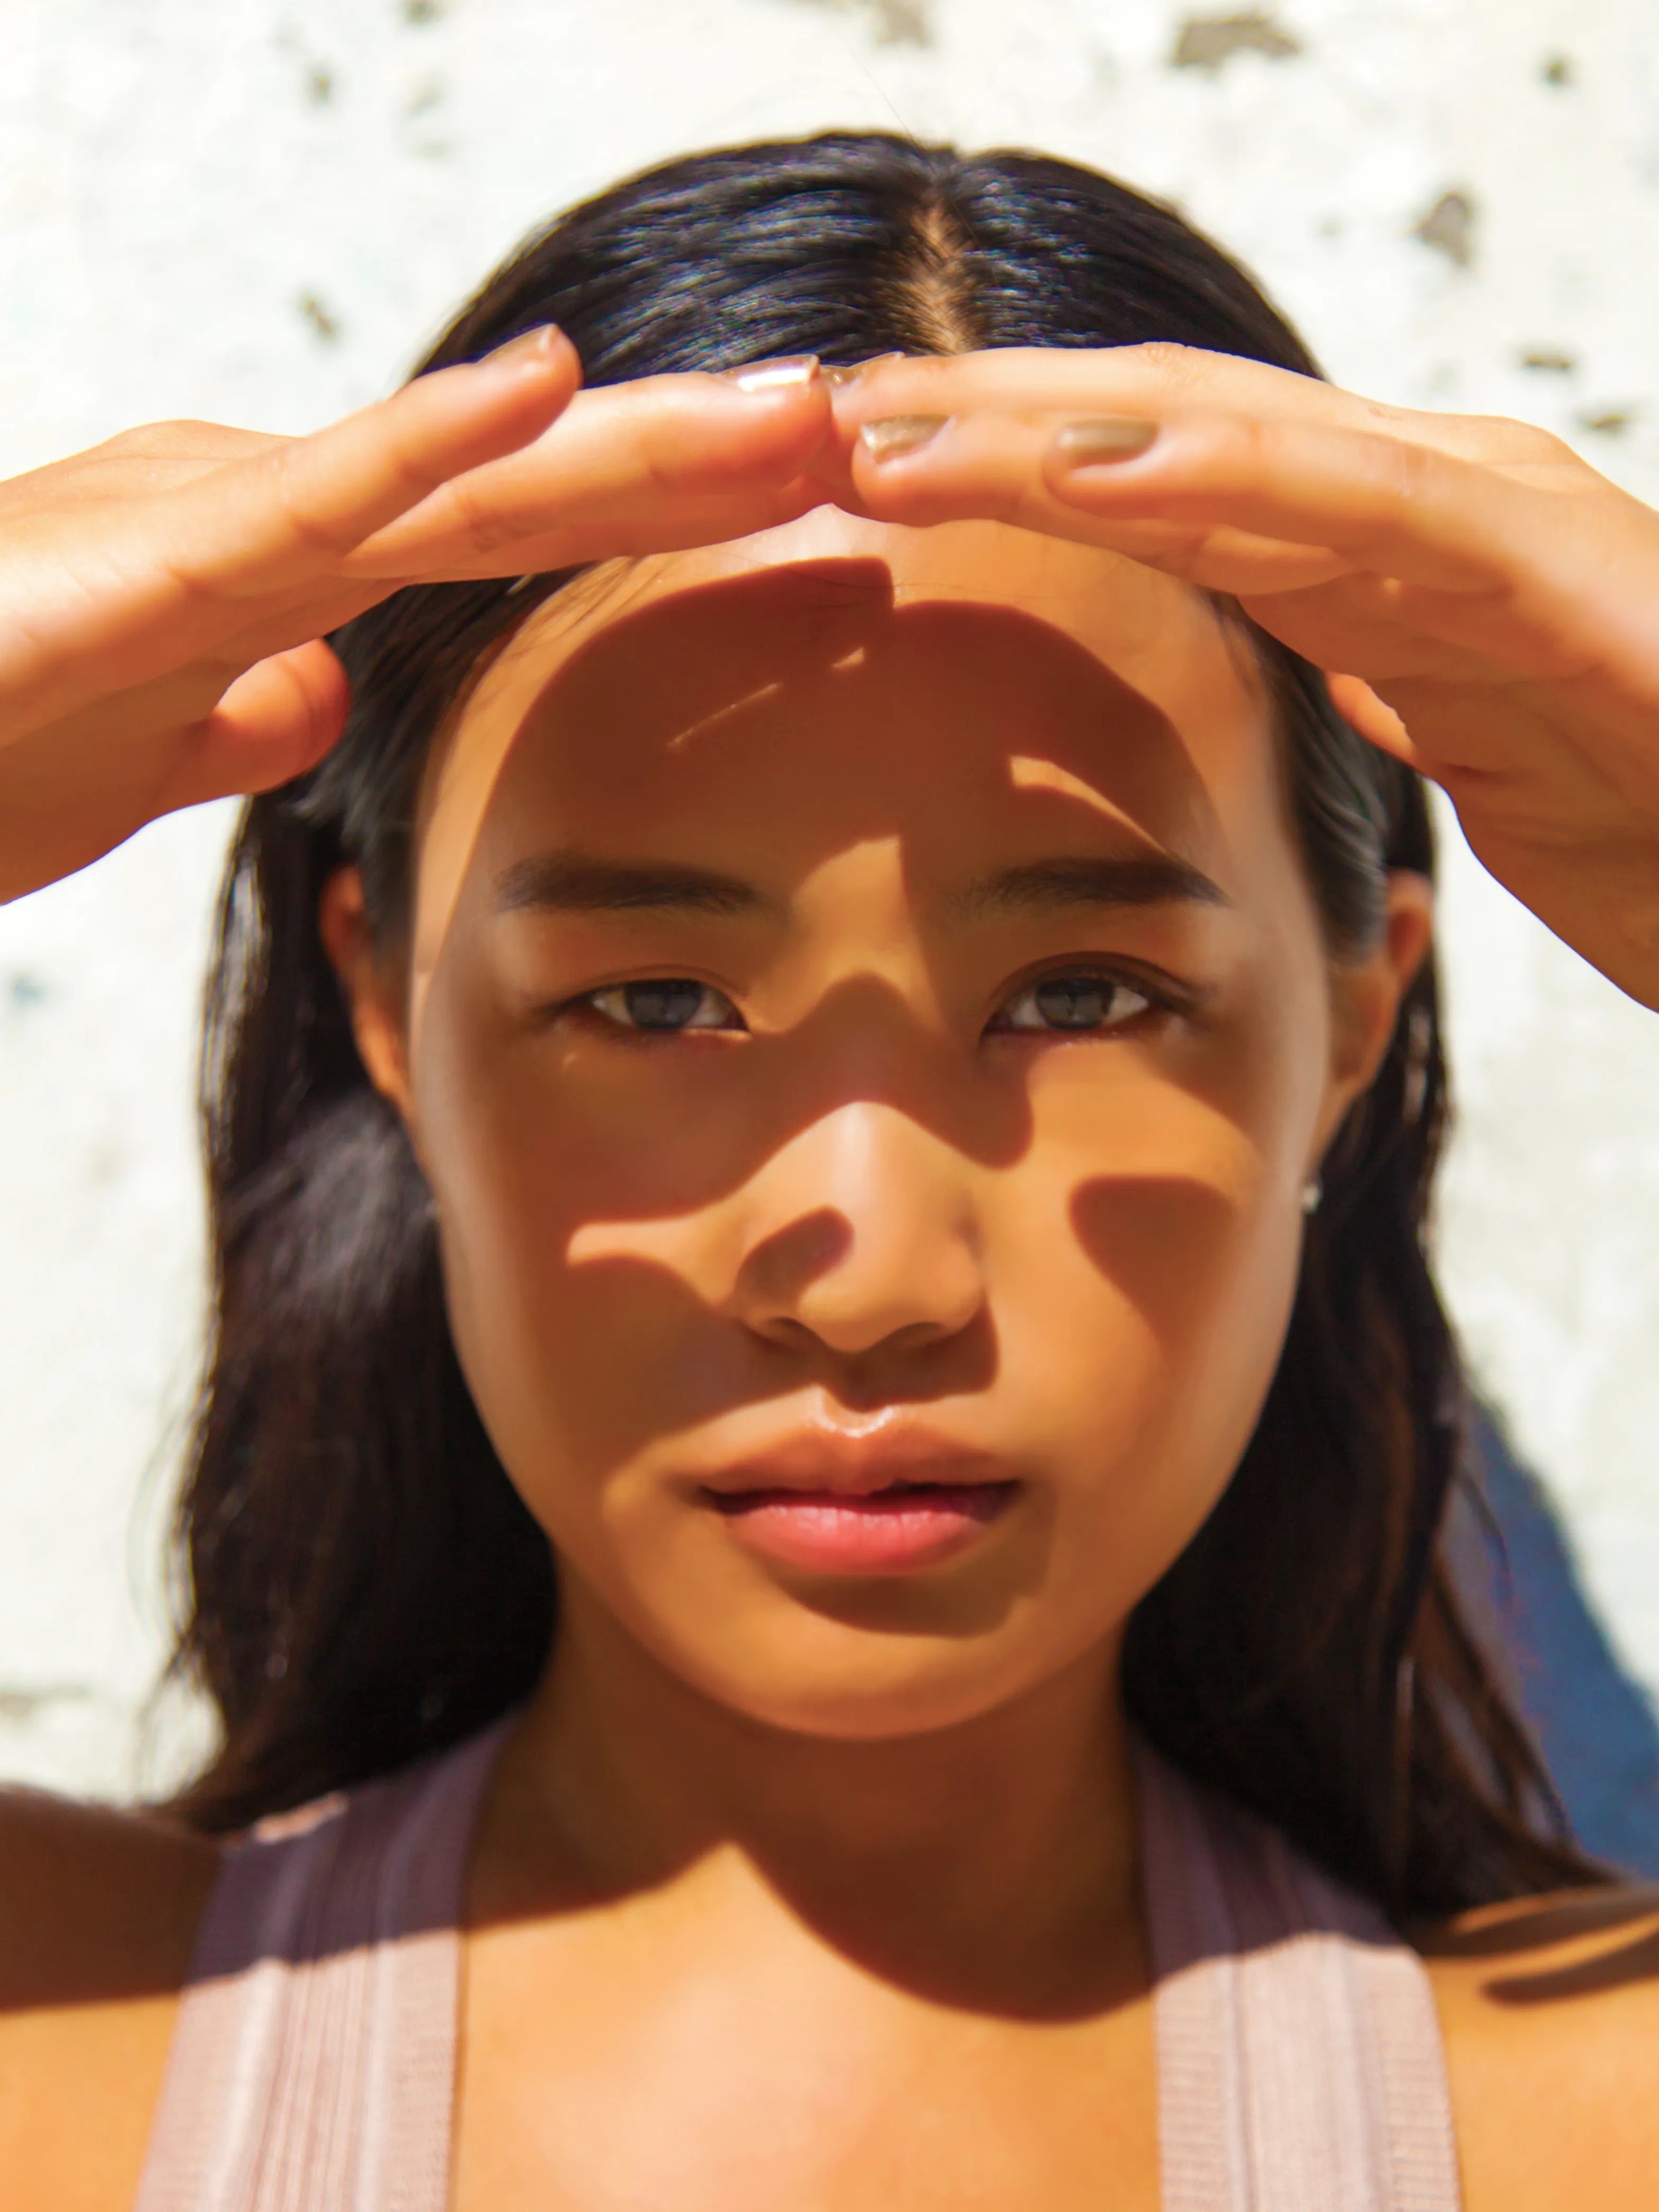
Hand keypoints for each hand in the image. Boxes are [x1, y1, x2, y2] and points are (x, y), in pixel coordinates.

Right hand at [0, 336, 830, 901]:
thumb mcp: (116, 755)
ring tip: (804, 408)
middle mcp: (268, 524)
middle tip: (877, 444)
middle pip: (532, 500)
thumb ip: (216, 717)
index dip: (664, 525)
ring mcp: (213, 529)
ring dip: (646, 445)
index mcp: (276, 576)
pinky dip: (432, 443)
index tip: (809, 521)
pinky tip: (551, 383)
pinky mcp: (145, 564)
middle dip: (709, 473)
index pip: (512, 544)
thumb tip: (313, 695)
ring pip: (468, 482)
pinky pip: (309, 500)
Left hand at [826, 347, 1658, 1006]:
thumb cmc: (1656, 814)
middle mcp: (1424, 506)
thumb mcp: (1469, 750)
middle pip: (1162, 438)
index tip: (844, 489)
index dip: (997, 473)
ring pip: (1234, 445)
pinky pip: (1364, 515)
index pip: (1157, 490)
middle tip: (811, 427)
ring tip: (889, 431)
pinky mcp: (1547, 579)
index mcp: (1383, 557)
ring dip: (1048, 431)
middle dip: (982, 424)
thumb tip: (1318, 659)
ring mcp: (1488, 523)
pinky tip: (1096, 467)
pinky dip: (1226, 482)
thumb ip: (1389, 679)